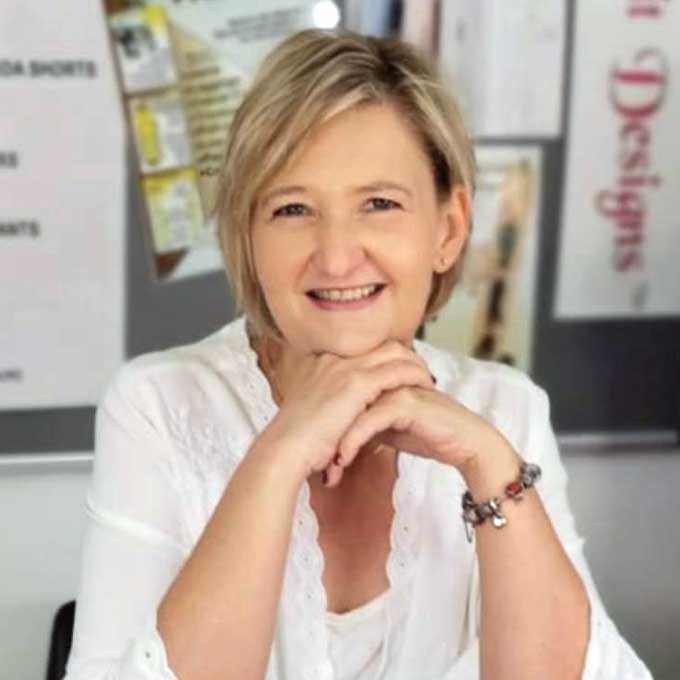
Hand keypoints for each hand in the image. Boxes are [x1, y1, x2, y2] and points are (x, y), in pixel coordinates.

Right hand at [255, 340, 435, 483]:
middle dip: (406, 356)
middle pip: (381, 344)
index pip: (363, 351)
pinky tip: (426, 388)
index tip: (401, 372)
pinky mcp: (356, 383)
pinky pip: (397, 371)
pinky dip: (415, 377)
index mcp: (320, 364)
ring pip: (394, 352)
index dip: (386, 360)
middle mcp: (332, 359)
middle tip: (422, 373)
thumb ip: (330, 406)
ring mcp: (344, 368)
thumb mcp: (313, 415)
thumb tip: (344, 416)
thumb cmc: (297, 443)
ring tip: (428, 380)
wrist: (284, 450)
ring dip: (415, 364)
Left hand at [323, 374, 506, 487]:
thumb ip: (365, 421)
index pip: (340, 396)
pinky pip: (369, 420)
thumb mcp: (388, 428)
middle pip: (341, 400)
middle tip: (312, 460)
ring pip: (351, 410)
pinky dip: (353, 442)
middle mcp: (384, 378)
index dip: (325, 424)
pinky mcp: (405, 401)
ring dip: (335, 440)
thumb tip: (337, 434)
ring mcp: (395, 386)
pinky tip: (343, 461)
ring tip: (325, 466)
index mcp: (378, 379)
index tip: (312, 451)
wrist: (466, 444)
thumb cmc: (429, 434)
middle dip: (325, 432)